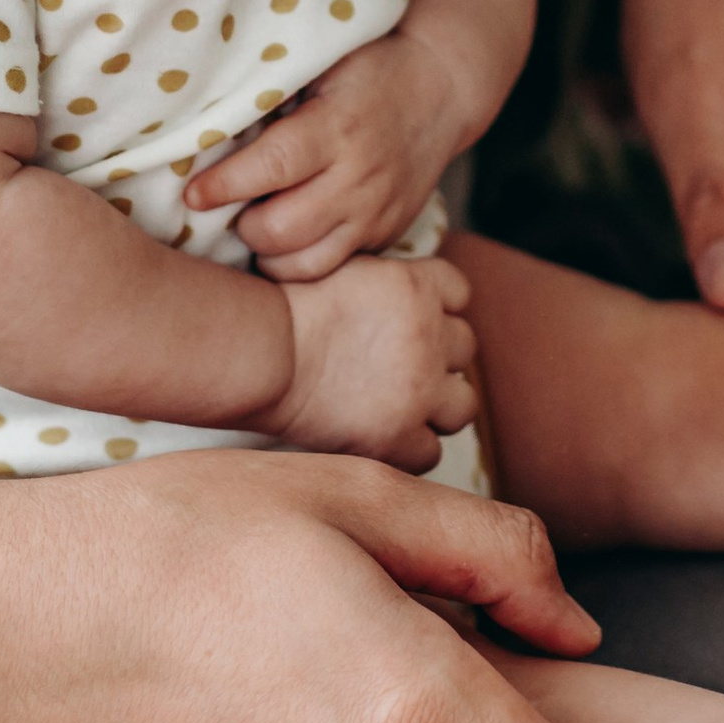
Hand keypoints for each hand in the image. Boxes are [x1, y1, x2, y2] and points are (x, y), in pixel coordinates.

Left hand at [186, 0, 538, 280]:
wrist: (442, 90)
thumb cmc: (368, 68)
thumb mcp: (325, 60)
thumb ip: (274, 88)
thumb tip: (201, 111)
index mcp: (339, 128)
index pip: (272, 168)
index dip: (224, 186)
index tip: (192, 193)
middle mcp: (361, 177)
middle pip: (281, 229)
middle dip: (242, 225)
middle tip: (228, 208)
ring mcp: (377, 212)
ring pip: (305, 264)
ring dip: (269, 252)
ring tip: (257, 226)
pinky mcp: (386, 235)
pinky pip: (332, 270)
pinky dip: (301, 263)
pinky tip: (287, 239)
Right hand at [262, 254, 477, 468]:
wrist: (259, 351)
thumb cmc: (282, 308)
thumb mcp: (345, 269)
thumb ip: (385, 281)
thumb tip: (393, 299)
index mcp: (418, 285)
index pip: (458, 294)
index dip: (436, 310)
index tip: (409, 323)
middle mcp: (431, 336)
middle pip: (464, 348)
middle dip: (438, 359)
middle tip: (398, 370)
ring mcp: (420, 389)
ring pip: (464, 405)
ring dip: (437, 408)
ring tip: (399, 410)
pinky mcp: (397, 436)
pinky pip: (430, 453)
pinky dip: (409, 451)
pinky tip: (381, 441)